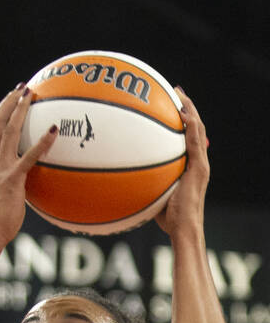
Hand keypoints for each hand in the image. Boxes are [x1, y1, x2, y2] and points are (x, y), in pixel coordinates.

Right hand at [0, 86, 56, 243]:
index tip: (12, 97)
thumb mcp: (4, 197)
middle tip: (23, 88)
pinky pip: (29, 156)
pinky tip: (55, 130)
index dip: (2, 110)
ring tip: (32, 95)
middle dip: (9, 102)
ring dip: (19, 110)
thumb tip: (29, 183)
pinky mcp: (13, 179)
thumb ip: (14, 184)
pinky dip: (42, 142)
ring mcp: (2, 169)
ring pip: (9, 131)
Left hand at [154, 89, 208, 236]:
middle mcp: (198, 161)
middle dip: (186, 108)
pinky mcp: (200, 169)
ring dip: (189, 110)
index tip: (169, 106)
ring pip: (198, 129)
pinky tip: (182, 113)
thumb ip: (145, 183)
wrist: (184, 230)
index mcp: (190, 166)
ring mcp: (201, 164)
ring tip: (179, 94)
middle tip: (174, 92)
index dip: (181, 120)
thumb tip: (122, 179)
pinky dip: (190, 126)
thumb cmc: (168, 220)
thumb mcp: (154, 195)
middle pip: (195, 128)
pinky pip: (195, 142)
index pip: (187, 137)